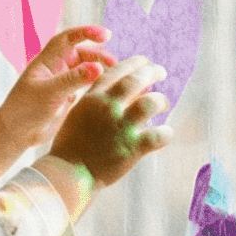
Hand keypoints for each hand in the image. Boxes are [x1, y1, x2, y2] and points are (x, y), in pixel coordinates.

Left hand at [0, 24, 112, 178]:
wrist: (18, 133)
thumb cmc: (25, 110)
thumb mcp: (49, 93)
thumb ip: (73, 80)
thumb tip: (99, 67)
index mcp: (47, 60)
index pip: (67, 38)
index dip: (85, 32)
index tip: (105, 34)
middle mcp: (56, 68)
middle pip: (82, 53)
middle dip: (99, 54)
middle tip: (114, 63)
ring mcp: (63, 82)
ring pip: (86, 68)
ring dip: (101, 68)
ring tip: (116, 75)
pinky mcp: (69, 96)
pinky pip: (87, 85)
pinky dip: (99, 83)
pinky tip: (110, 88)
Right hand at [42, 53, 172, 190]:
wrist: (69, 174)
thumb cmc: (72, 145)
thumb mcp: (80, 114)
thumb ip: (99, 101)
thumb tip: (128, 92)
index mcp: (92, 98)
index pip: (116, 70)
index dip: (134, 63)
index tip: (145, 62)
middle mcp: (108, 108)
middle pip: (136, 80)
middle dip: (152, 72)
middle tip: (161, 72)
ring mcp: (121, 127)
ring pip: (151, 103)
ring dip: (161, 100)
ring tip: (163, 103)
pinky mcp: (132, 148)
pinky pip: (159, 135)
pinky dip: (166, 133)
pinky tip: (166, 133)